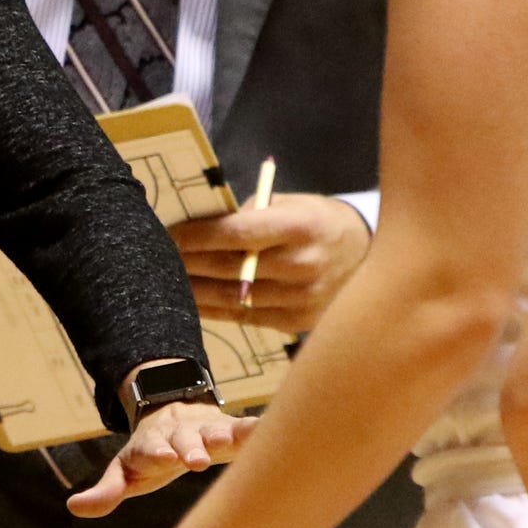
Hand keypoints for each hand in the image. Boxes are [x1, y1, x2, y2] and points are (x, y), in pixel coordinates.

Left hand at [66, 401, 250, 516]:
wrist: (177, 414)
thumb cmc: (151, 455)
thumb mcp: (127, 472)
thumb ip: (106, 491)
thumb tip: (73, 507)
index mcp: (151, 445)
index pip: (150, 449)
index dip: (155, 452)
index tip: (162, 459)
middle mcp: (179, 434)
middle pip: (183, 439)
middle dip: (189, 448)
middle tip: (196, 460)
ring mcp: (205, 429)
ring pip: (213, 430)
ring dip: (220, 435)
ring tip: (226, 441)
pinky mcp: (230, 427)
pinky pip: (244, 427)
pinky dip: (255, 427)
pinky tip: (268, 428)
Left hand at [172, 194, 369, 331]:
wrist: (370, 259)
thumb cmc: (323, 223)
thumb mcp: (295, 204)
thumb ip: (254, 213)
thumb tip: (204, 223)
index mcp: (302, 227)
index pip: (237, 233)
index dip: (197, 235)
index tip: (168, 233)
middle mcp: (303, 266)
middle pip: (230, 267)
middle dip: (188, 262)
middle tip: (157, 257)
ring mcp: (301, 299)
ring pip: (233, 297)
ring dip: (194, 290)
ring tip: (165, 281)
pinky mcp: (296, 323)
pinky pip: (245, 317)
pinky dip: (214, 309)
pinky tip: (191, 301)